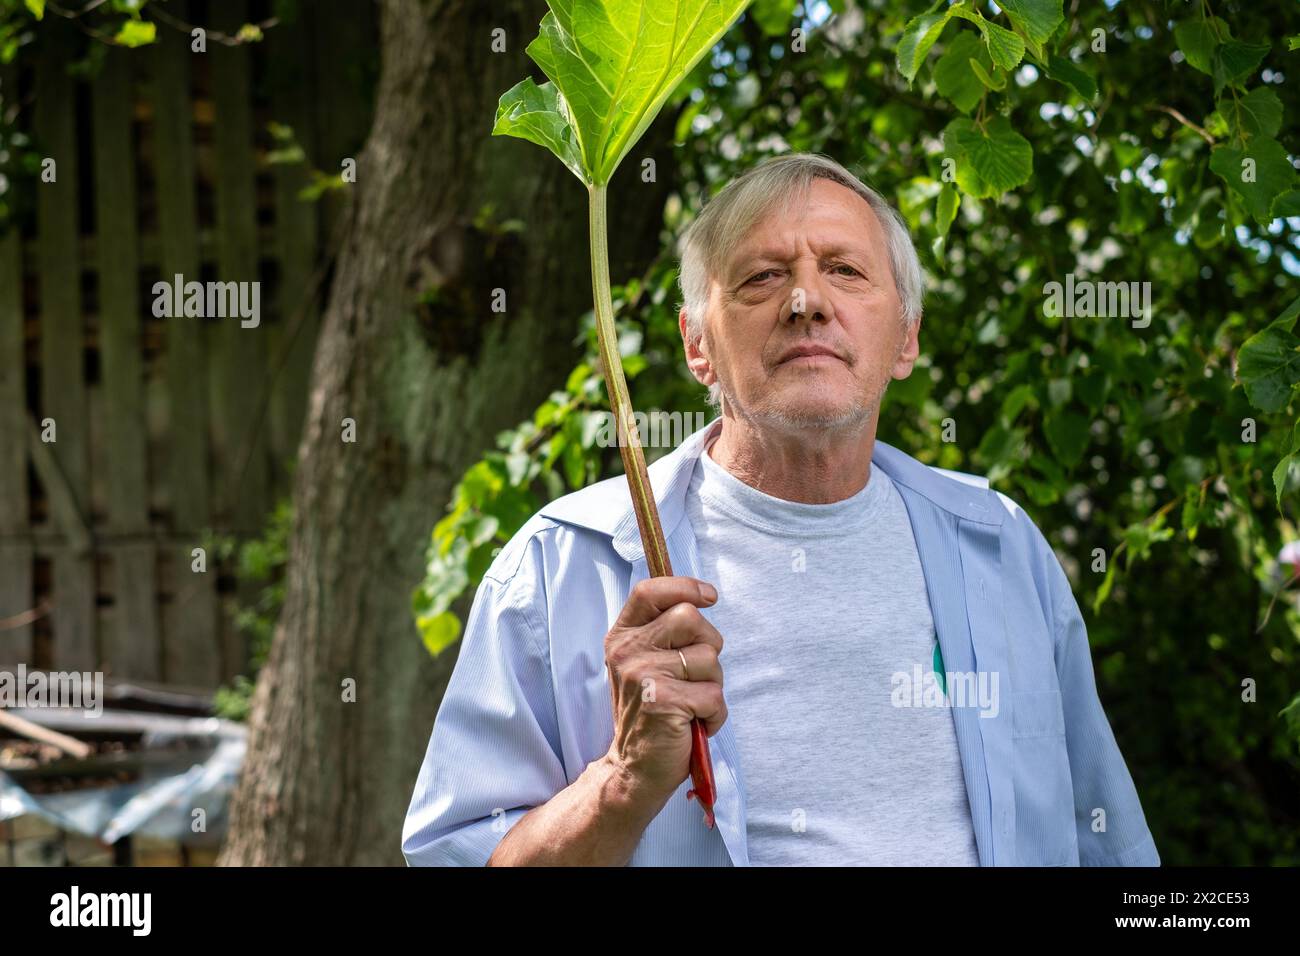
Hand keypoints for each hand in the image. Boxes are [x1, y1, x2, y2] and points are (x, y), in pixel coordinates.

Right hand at [603, 576, 726, 807]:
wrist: (634, 768)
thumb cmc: (652, 712)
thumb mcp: (646, 663)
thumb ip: (664, 632)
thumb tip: (702, 597)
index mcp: (622, 636)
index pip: (650, 591)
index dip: (684, 587)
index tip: (709, 597)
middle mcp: (626, 651)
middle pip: (689, 618)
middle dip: (709, 645)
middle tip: (698, 674)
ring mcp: (641, 675)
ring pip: (709, 658)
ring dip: (713, 685)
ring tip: (693, 705)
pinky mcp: (662, 701)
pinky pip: (714, 694)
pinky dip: (715, 714)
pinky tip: (695, 724)